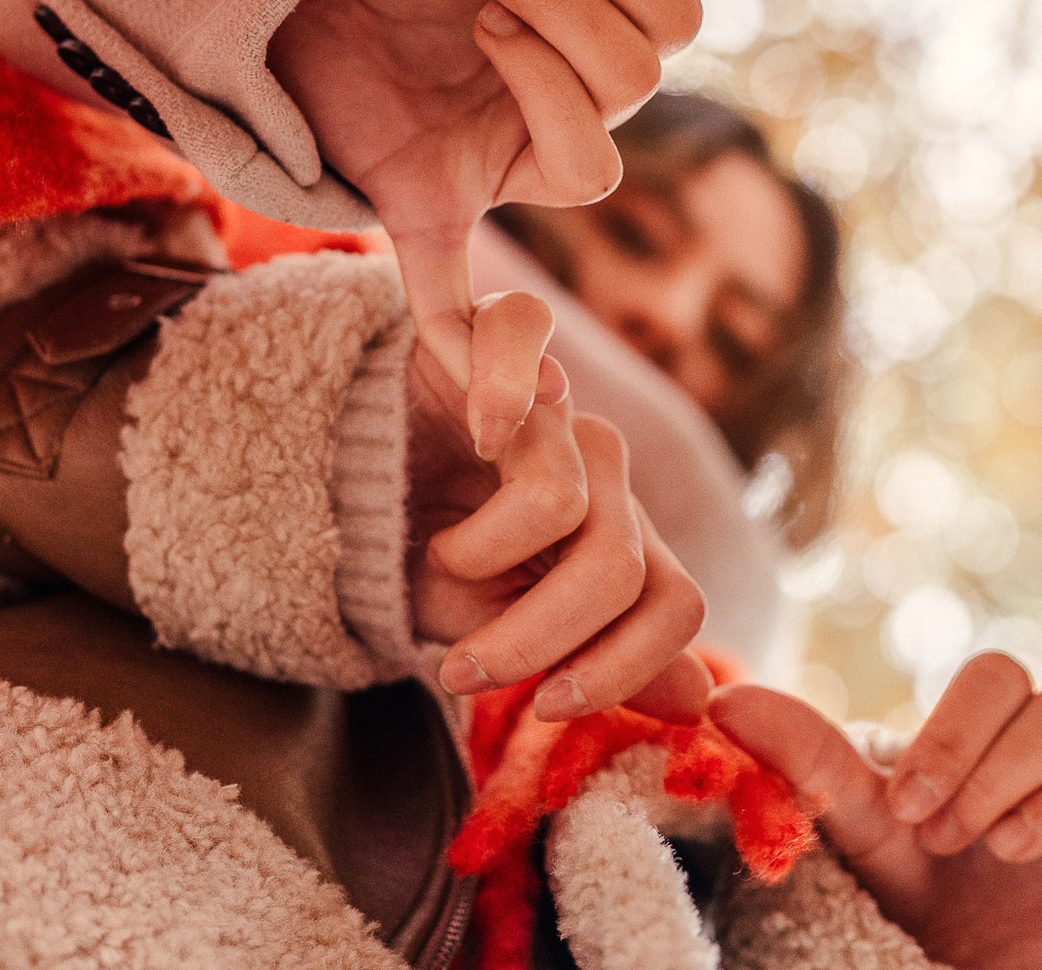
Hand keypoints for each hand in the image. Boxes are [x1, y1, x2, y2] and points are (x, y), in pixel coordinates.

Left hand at [271, 0, 703, 443]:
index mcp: (592, 53)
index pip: (667, 32)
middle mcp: (562, 120)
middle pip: (638, 90)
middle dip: (567, 7)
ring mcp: (496, 170)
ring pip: (589, 169)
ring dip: (541, 76)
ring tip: (474, 12)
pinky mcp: (422, 209)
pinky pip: (456, 294)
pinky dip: (472, 346)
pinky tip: (489, 404)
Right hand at [406, 294, 711, 722]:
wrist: (343, 483)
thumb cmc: (427, 556)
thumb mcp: (503, 629)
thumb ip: (600, 659)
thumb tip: (699, 700)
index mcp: (619, 534)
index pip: (678, 603)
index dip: (622, 668)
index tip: (542, 706)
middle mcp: (602, 466)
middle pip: (618, 568)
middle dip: (532, 640)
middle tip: (460, 669)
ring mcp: (553, 401)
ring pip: (562, 500)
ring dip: (477, 557)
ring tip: (432, 555)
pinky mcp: (486, 336)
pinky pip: (524, 340)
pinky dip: (503, 387)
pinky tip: (476, 431)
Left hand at [713, 658, 1041, 969]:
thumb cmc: (916, 909)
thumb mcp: (858, 837)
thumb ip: (808, 762)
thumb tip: (727, 694)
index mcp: (990, 740)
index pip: (996, 676)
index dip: (956, 729)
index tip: (909, 808)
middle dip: (998, 762)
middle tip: (949, 837)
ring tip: (1009, 852)